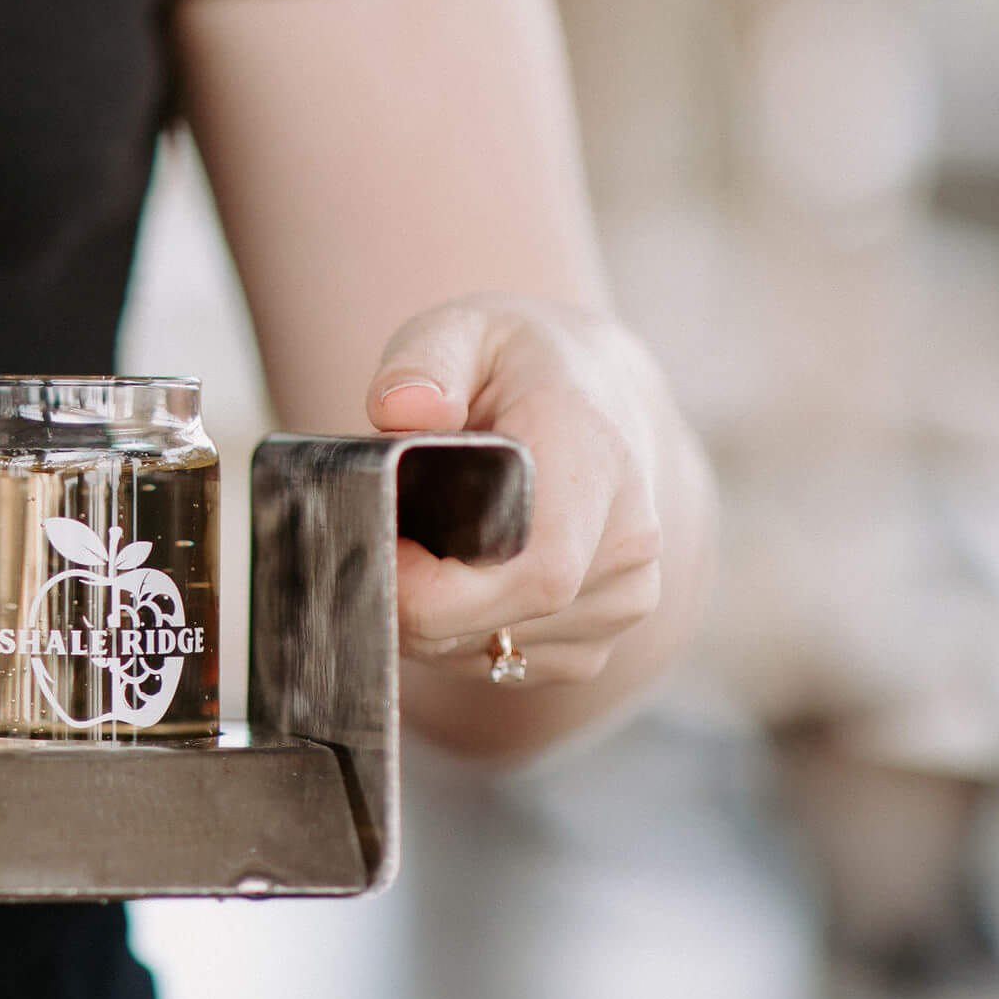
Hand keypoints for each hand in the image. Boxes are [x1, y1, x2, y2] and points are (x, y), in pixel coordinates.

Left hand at [364, 295, 670, 689]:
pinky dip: (457, 642)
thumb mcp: (463, 329)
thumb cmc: (515, 363)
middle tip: (368, 555)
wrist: (596, 395)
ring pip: (497, 654)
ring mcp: (626, 598)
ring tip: (414, 555)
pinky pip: (507, 669)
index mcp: (598, 460)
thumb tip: (402, 411)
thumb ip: (424, 360)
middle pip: (505, 621)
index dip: (441, 591)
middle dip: (412, 608)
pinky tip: (450, 584)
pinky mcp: (602, 639)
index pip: (540, 569)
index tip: (379, 554)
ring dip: (429, 625)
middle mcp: (630, 539)